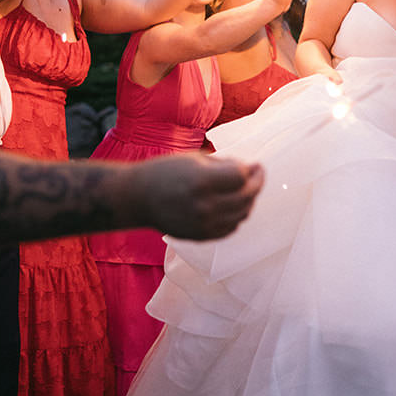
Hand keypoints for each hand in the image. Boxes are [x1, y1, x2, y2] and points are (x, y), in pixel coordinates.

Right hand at [130, 155, 263, 239]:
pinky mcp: (201, 235)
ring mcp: (203, 223)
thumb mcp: (194, 159)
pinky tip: (235, 206)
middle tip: (258, 175)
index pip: (242, 177)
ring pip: (242, 214)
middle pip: (246, 196)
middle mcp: (204, 205)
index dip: (252, 170)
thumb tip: (248, 170)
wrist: (137, 198)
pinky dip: (237, 217)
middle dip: (256, 184)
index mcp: (202, 181)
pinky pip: (230, 228)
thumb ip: (224, 166)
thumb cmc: (164, 172)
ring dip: (249, 201)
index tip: (256, 165)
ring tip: (247, 190)